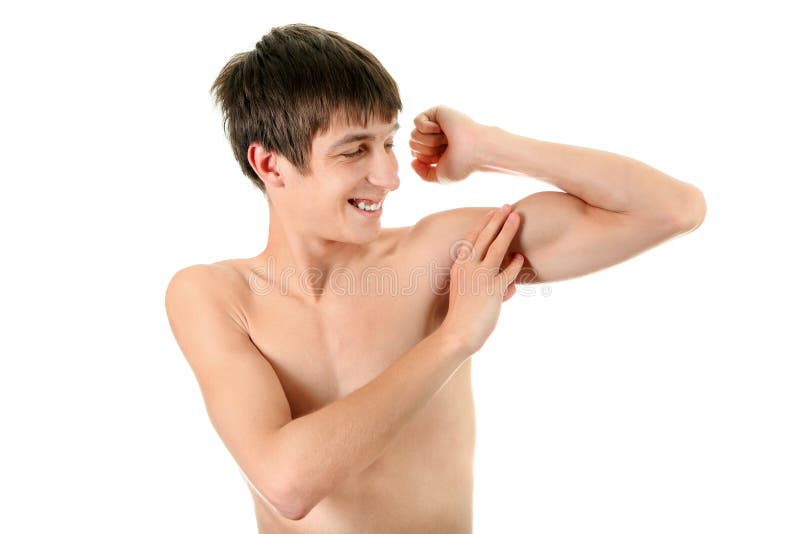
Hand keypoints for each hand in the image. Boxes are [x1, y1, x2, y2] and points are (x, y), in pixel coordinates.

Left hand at [409, 105, 485, 183]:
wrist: (474, 150)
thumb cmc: (462, 165)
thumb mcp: (440, 177)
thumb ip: (424, 173)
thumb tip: (412, 161)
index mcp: (436, 150)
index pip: (415, 153)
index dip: (424, 159)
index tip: (442, 158)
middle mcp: (435, 136)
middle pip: (412, 144)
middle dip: (425, 150)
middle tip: (444, 148)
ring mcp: (436, 124)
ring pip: (413, 134)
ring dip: (429, 141)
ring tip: (446, 139)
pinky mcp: (437, 112)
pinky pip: (417, 121)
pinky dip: (427, 128)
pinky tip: (441, 128)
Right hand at [439, 205, 525, 353]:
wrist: (458, 333)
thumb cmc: (464, 317)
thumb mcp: (470, 294)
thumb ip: (489, 285)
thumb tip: (511, 285)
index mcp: (459, 267)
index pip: (472, 239)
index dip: (483, 225)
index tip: (492, 213)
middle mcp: (468, 268)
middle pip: (484, 237)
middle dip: (496, 220)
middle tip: (506, 206)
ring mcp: (480, 277)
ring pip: (497, 248)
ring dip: (508, 230)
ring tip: (517, 216)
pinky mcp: (493, 289)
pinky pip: (509, 272)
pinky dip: (516, 264)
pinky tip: (521, 258)